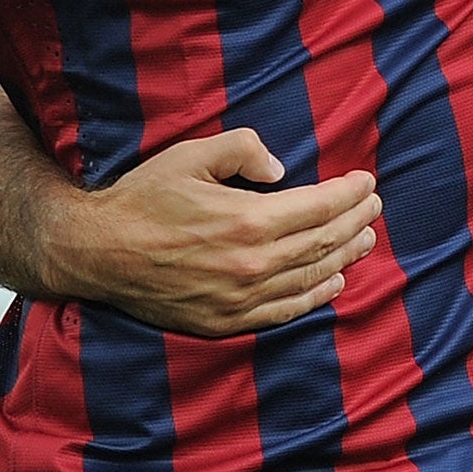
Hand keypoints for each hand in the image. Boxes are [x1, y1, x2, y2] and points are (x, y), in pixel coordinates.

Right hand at [57, 128, 380, 336]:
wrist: (98, 252)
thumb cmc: (143, 198)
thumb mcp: (192, 155)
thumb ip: (243, 150)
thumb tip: (281, 168)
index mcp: (248, 220)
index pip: (318, 207)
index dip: (348, 193)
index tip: (366, 181)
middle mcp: (251, 264)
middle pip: (322, 242)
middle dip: (354, 221)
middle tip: (373, 206)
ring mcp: (240, 298)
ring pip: (310, 277)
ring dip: (344, 257)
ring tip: (365, 240)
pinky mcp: (226, 320)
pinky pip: (284, 311)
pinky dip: (315, 296)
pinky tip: (333, 283)